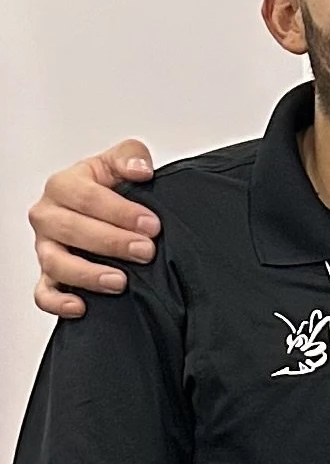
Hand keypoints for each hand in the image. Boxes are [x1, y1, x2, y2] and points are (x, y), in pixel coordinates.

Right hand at [30, 143, 157, 317]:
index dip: (120, 212)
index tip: (151, 225)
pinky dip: (58, 302)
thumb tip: (140, 169)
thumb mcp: (118, 164)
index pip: (86, 197)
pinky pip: (43, 293)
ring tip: (120, 281)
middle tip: (145, 251)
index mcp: (62, 185)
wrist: (101, 212)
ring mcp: (46, 247)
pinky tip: (81, 306)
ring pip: (55, 263)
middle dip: (112, 242)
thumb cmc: (106, 189)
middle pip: (71, 229)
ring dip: (88, 274)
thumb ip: (130, 156)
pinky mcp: (48, 275)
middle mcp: (48, 216)